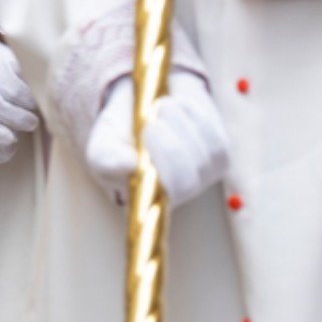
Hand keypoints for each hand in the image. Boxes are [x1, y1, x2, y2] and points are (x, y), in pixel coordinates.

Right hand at [0, 4, 38, 149]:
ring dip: (21, 123)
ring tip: (26, 126)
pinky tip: (6, 138)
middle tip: (34, 114)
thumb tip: (18, 66)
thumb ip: (0, 53)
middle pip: (23, 98)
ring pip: (9, 115)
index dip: (36, 89)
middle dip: (31, 108)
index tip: (39, 94)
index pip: (29, 78)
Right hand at [84, 70, 229, 207]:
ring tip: (161, 107)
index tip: (141, 147)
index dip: (156, 181)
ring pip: (203, 157)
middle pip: (185, 183)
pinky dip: (196, 117)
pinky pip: (216, 140)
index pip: (159, 214)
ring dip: (181, 124)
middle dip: (168, 147)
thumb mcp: (103, 145)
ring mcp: (201, 179)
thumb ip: (108, 159)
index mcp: (144, 202)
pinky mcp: (219, 157)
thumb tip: (129, 166)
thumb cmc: (119, 135)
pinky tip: (180, 106)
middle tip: (150, 123)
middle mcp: (175, 197)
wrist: (144, 107)